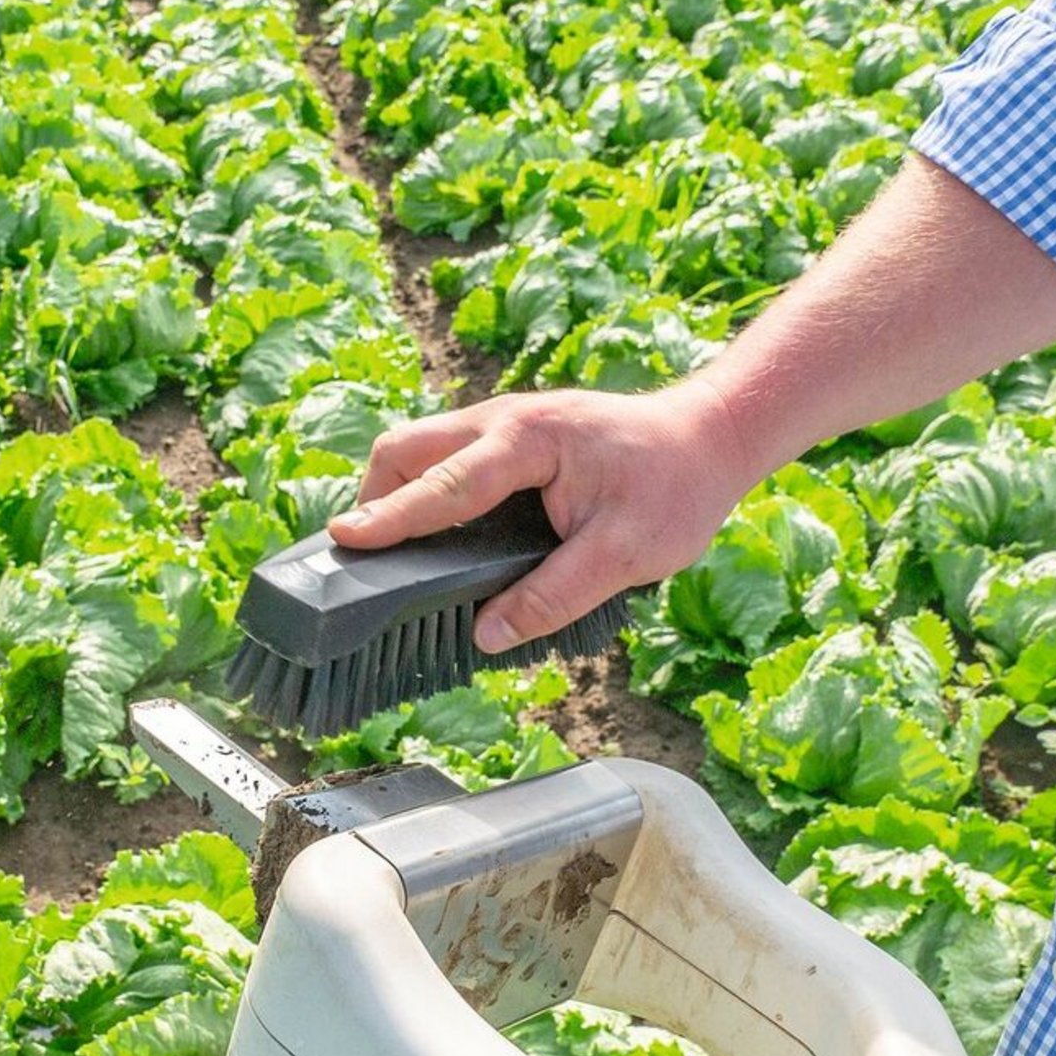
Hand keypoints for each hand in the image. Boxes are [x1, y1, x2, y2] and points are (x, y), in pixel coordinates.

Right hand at [327, 381, 752, 652]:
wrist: (710, 437)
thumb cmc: (675, 488)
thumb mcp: (625, 555)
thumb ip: (554, 596)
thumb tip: (489, 634)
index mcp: (529, 441)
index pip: (444, 484)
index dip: (392, 517)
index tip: (344, 539)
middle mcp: (504, 420)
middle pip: (407, 449)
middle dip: (376, 498)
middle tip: (364, 559)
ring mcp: (503, 424)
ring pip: (421, 450)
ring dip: (399, 495)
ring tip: (394, 558)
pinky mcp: (510, 439)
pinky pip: (447, 460)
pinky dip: (427, 493)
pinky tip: (441, 540)